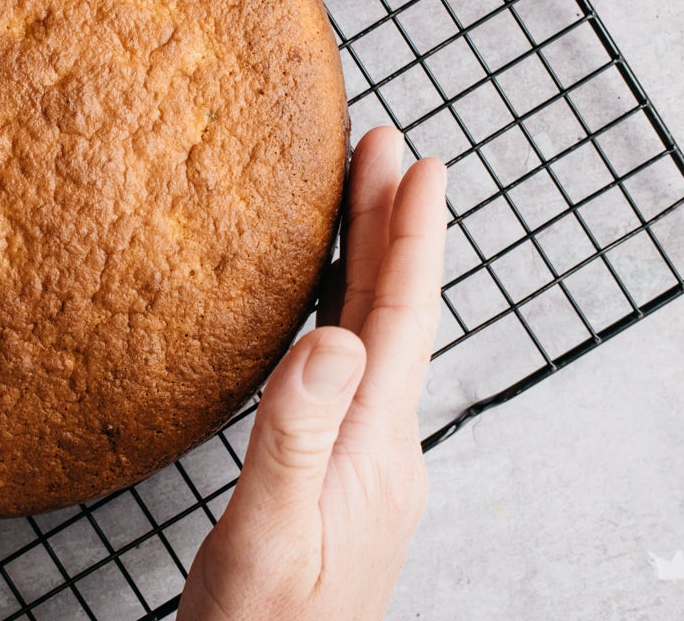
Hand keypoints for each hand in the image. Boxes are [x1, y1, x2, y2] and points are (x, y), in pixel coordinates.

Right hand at [179, 127, 448, 620]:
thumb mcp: (266, 535)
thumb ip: (294, 436)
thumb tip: (332, 336)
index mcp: (371, 449)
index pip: (400, 321)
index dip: (410, 237)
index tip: (417, 161)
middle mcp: (383, 450)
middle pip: (393, 318)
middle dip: (390, 227)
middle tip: (382, 147)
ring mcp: (369, 468)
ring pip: (377, 342)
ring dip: (371, 267)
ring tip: (361, 203)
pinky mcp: (345, 484)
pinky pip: (357, 374)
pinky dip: (349, 316)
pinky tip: (330, 313)